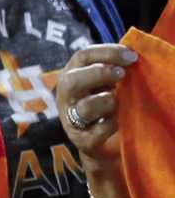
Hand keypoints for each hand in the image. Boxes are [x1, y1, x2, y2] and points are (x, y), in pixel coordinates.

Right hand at [57, 43, 136, 185]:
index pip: (82, 57)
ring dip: (108, 101)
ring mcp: (71, 118)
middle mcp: (66, 96)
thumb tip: (132, 55)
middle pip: (72, 80)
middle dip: (100, 74)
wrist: (102, 144)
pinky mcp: (81, 140)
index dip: (107, 52)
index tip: (132, 56)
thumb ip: (113, 69)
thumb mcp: (105, 83)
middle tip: (122, 74)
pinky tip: (119, 121)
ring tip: (119, 102)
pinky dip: (112, 124)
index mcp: (71, 76)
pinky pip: (98, 130)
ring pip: (86, 107)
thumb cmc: (106, 106)